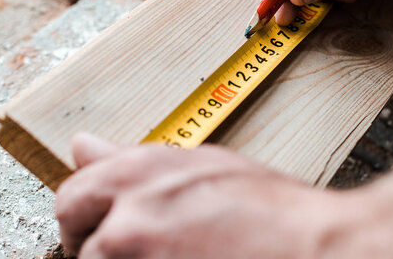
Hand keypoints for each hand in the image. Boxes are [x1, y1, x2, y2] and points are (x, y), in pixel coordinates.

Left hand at [56, 133, 362, 257]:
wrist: (320, 251)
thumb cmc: (270, 211)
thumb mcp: (200, 165)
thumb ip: (131, 160)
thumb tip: (83, 145)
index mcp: (136, 174)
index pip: (71, 198)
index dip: (86, 216)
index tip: (99, 227)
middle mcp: (129, 217)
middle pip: (76, 241)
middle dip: (95, 246)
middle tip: (131, 251)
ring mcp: (137, 257)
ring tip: (169, 256)